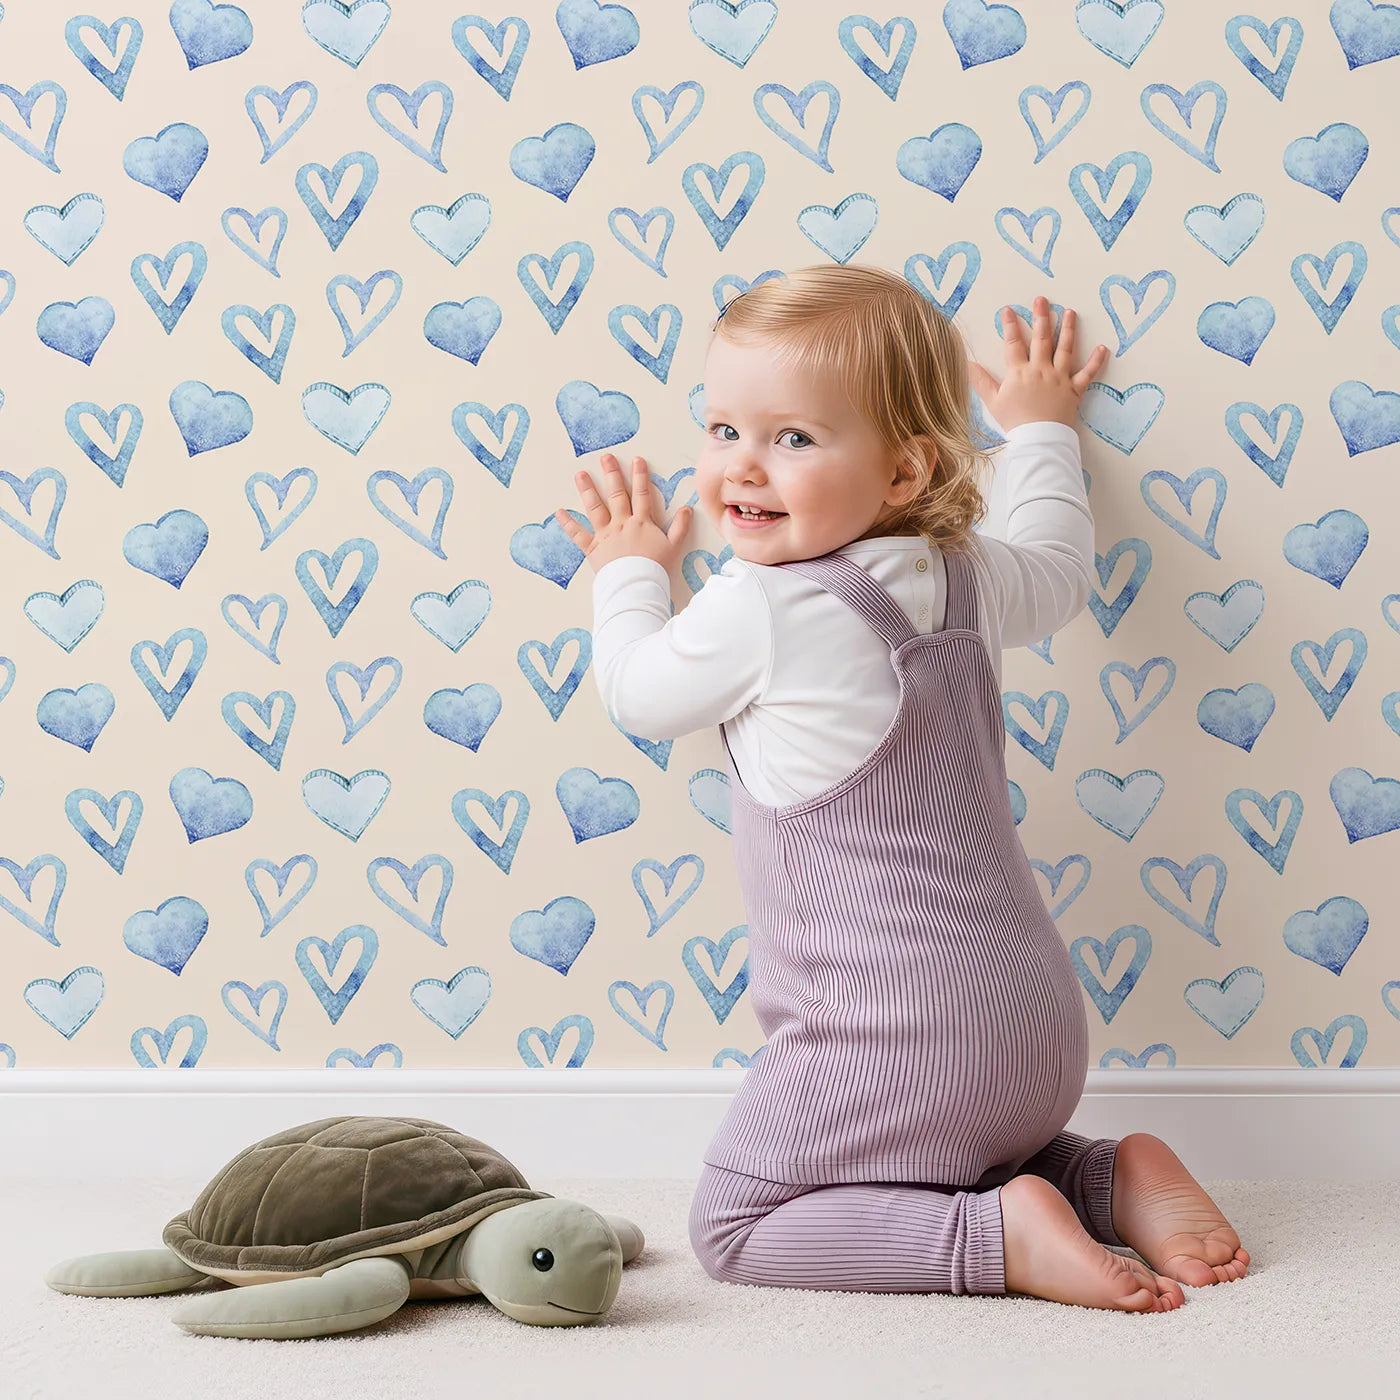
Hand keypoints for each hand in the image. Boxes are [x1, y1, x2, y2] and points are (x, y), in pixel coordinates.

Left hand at [555, 452, 693, 574]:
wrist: (637, 585)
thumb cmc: (655, 568)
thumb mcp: (674, 547)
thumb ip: (680, 527)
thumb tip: (687, 508)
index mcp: (642, 522)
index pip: (642, 494)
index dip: (640, 476)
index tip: (637, 460)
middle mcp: (622, 523)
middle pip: (617, 494)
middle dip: (612, 474)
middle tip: (606, 457)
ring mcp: (605, 535)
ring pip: (595, 508)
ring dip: (588, 490)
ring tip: (580, 474)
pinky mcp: (593, 548)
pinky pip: (578, 535)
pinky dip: (568, 524)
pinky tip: (558, 512)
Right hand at [968, 296, 1109, 431]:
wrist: (1038, 439)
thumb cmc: (1014, 422)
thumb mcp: (993, 402)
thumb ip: (981, 381)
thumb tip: (968, 364)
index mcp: (1019, 372)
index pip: (1013, 343)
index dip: (1010, 325)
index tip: (1009, 310)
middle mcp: (1041, 370)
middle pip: (1041, 339)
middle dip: (1041, 317)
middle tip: (1042, 299)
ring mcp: (1059, 378)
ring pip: (1065, 349)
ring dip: (1068, 329)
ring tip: (1069, 312)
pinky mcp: (1074, 390)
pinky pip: (1088, 374)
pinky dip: (1097, 361)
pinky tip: (1103, 348)